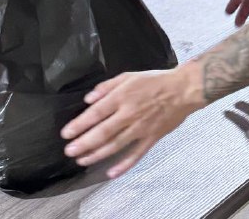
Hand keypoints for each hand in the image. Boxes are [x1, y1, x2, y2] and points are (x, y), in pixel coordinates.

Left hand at [60, 62, 203, 177]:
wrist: (182, 90)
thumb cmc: (154, 81)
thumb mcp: (128, 76)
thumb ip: (106, 87)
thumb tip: (89, 98)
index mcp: (121, 97)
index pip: (95, 113)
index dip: (79, 124)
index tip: (66, 133)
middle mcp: (129, 114)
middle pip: (102, 132)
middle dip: (83, 143)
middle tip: (69, 151)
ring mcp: (140, 129)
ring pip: (115, 145)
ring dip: (97, 155)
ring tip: (82, 161)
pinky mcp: (151, 138)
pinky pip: (135, 155)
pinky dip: (123, 165)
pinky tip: (111, 173)